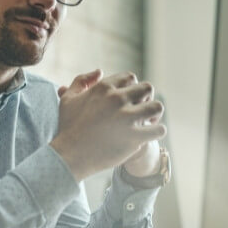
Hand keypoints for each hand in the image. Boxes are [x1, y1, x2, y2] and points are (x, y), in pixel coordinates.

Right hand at [51, 69, 165, 181]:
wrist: (69, 156)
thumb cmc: (68, 127)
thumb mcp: (68, 98)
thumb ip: (82, 80)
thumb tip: (100, 71)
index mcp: (103, 88)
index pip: (130, 77)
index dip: (131, 87)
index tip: (128, 99)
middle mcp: (117, 99)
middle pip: (147, 88)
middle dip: (145, 98)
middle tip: (140, 110)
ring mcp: (127, 118)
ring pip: (156, 107)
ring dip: (154, 113)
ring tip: (148, 121)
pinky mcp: (133, 137)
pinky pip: (158, 129)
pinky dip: (157, 131)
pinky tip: (149, 134)